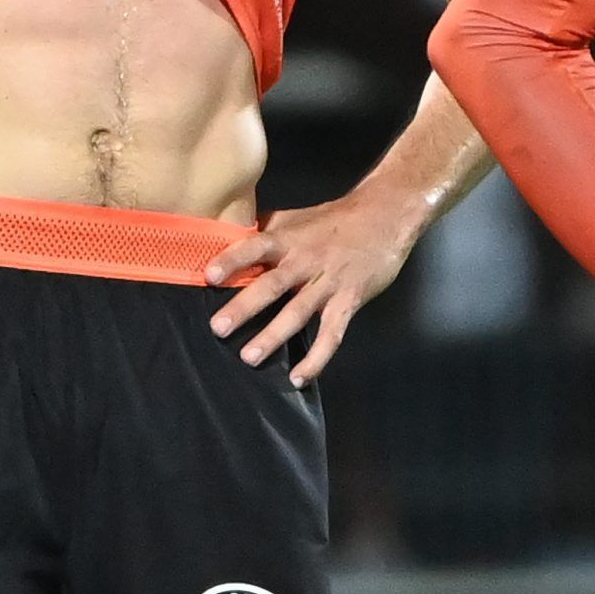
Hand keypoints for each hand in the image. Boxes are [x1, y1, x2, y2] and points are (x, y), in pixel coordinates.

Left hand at [204, 183, 434, 384]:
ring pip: (298, 312)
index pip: (255, 247)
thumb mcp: (295, 218)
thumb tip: (225, 237)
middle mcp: (305, 261)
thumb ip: (264, 230)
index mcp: (288, 239)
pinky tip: (299, 377)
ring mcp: (328, 283)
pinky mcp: (349, 301)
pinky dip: (316, 358)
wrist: (385, 216)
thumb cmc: (334, 219)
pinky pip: (331, 334)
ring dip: (273, 336)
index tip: (209, 276)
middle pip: (272, 285)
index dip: (232, 260)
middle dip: (244, 307)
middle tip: (219, 328)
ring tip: (249, 356)